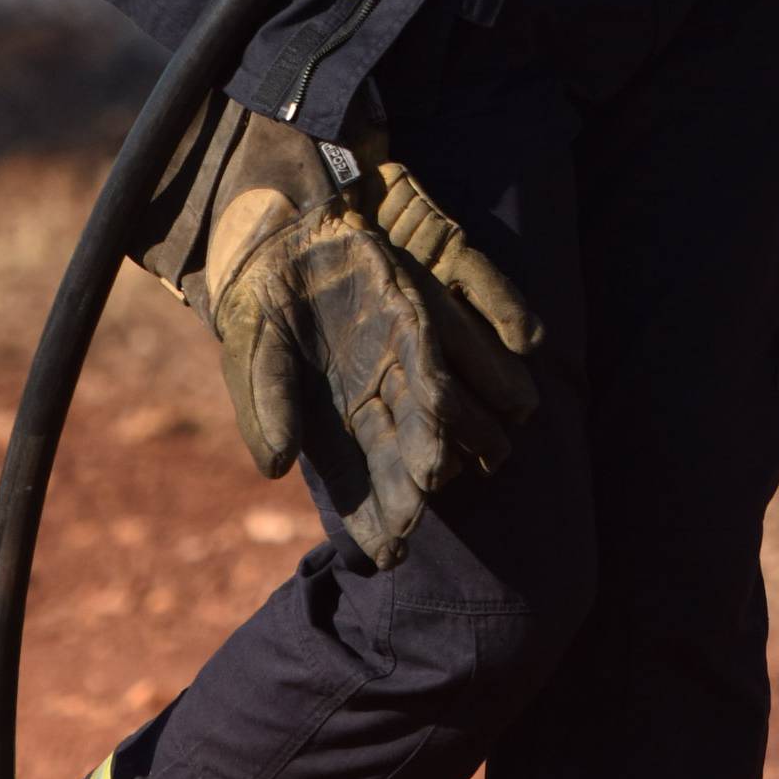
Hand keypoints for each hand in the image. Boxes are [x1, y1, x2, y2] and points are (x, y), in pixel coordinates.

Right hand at [201, 116, 541, 568]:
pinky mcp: (424, 290)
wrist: (278, 230)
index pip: (369, 472)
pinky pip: (467, 306)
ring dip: (479, 410)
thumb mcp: (252, 351)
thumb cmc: (265, 301)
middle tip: (437, 496)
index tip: (390, 548)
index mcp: (344, 414)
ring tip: (501, 443)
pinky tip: (526, 339)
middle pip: (417, 436)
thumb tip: (273, 468)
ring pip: (453, 382)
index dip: (381, 507)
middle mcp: (386, 383)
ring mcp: (409, 339)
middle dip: (428, 469)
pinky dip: (497, 315)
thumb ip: (266, 406)